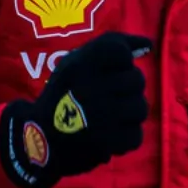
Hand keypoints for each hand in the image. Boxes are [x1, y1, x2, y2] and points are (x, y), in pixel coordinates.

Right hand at [0, 31, 151, 187]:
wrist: (39, 139)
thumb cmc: (63, 94)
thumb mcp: (77, 61)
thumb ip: (112, 45)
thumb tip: (148, 45)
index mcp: (79, 65)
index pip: (120, 51)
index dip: (121, 62)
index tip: (106, 72)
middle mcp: (89, 87)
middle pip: (137, 79)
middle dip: (127, 89)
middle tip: (108, 97)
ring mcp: (99, 116)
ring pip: (140, 108)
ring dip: (129, 114)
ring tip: (110, 116)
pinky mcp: (106, 142)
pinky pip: (136, 135)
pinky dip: (124, 137)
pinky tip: (109, 134)